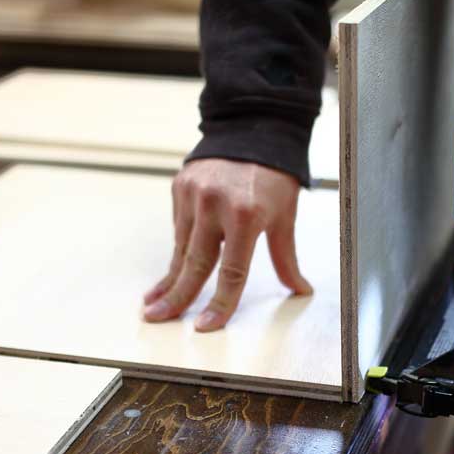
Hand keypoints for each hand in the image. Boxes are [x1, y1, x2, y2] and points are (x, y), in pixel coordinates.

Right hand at [143, 158, 312, 330]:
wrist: (253, 128)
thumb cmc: (273, 176)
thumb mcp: (284, 216)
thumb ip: (285, 257)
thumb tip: (299, 290)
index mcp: (247, 215)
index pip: (232, 272)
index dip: (220, 302)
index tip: (205, 325)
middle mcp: (216, 204)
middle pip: (195, 263)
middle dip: (175, 296)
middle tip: (155, 319)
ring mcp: (194, 194)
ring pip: (181, 248)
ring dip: (168, 278)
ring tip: (154, 302)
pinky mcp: (180, 186)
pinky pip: (180, 228)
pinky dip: (179, 249)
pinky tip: (173, 268)